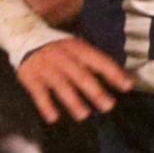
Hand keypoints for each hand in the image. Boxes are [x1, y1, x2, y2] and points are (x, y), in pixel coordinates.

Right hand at [18, 36, 133, 123]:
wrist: (25, 35)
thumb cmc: (59, 48)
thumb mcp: (78, 47)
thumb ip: (96, 62)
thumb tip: (123, 78)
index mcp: (78, 49)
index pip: (99, 61)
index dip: (114, 73)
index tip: (127, 86)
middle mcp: (63, 57)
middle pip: (81, 75)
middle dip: (95, 91)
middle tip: (109, 105)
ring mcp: (47, 68)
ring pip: (61, 86)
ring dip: (73, 101)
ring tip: (84, 115)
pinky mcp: (31, 77)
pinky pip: (39, 93)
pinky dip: (46, 105)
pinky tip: (53, 117)